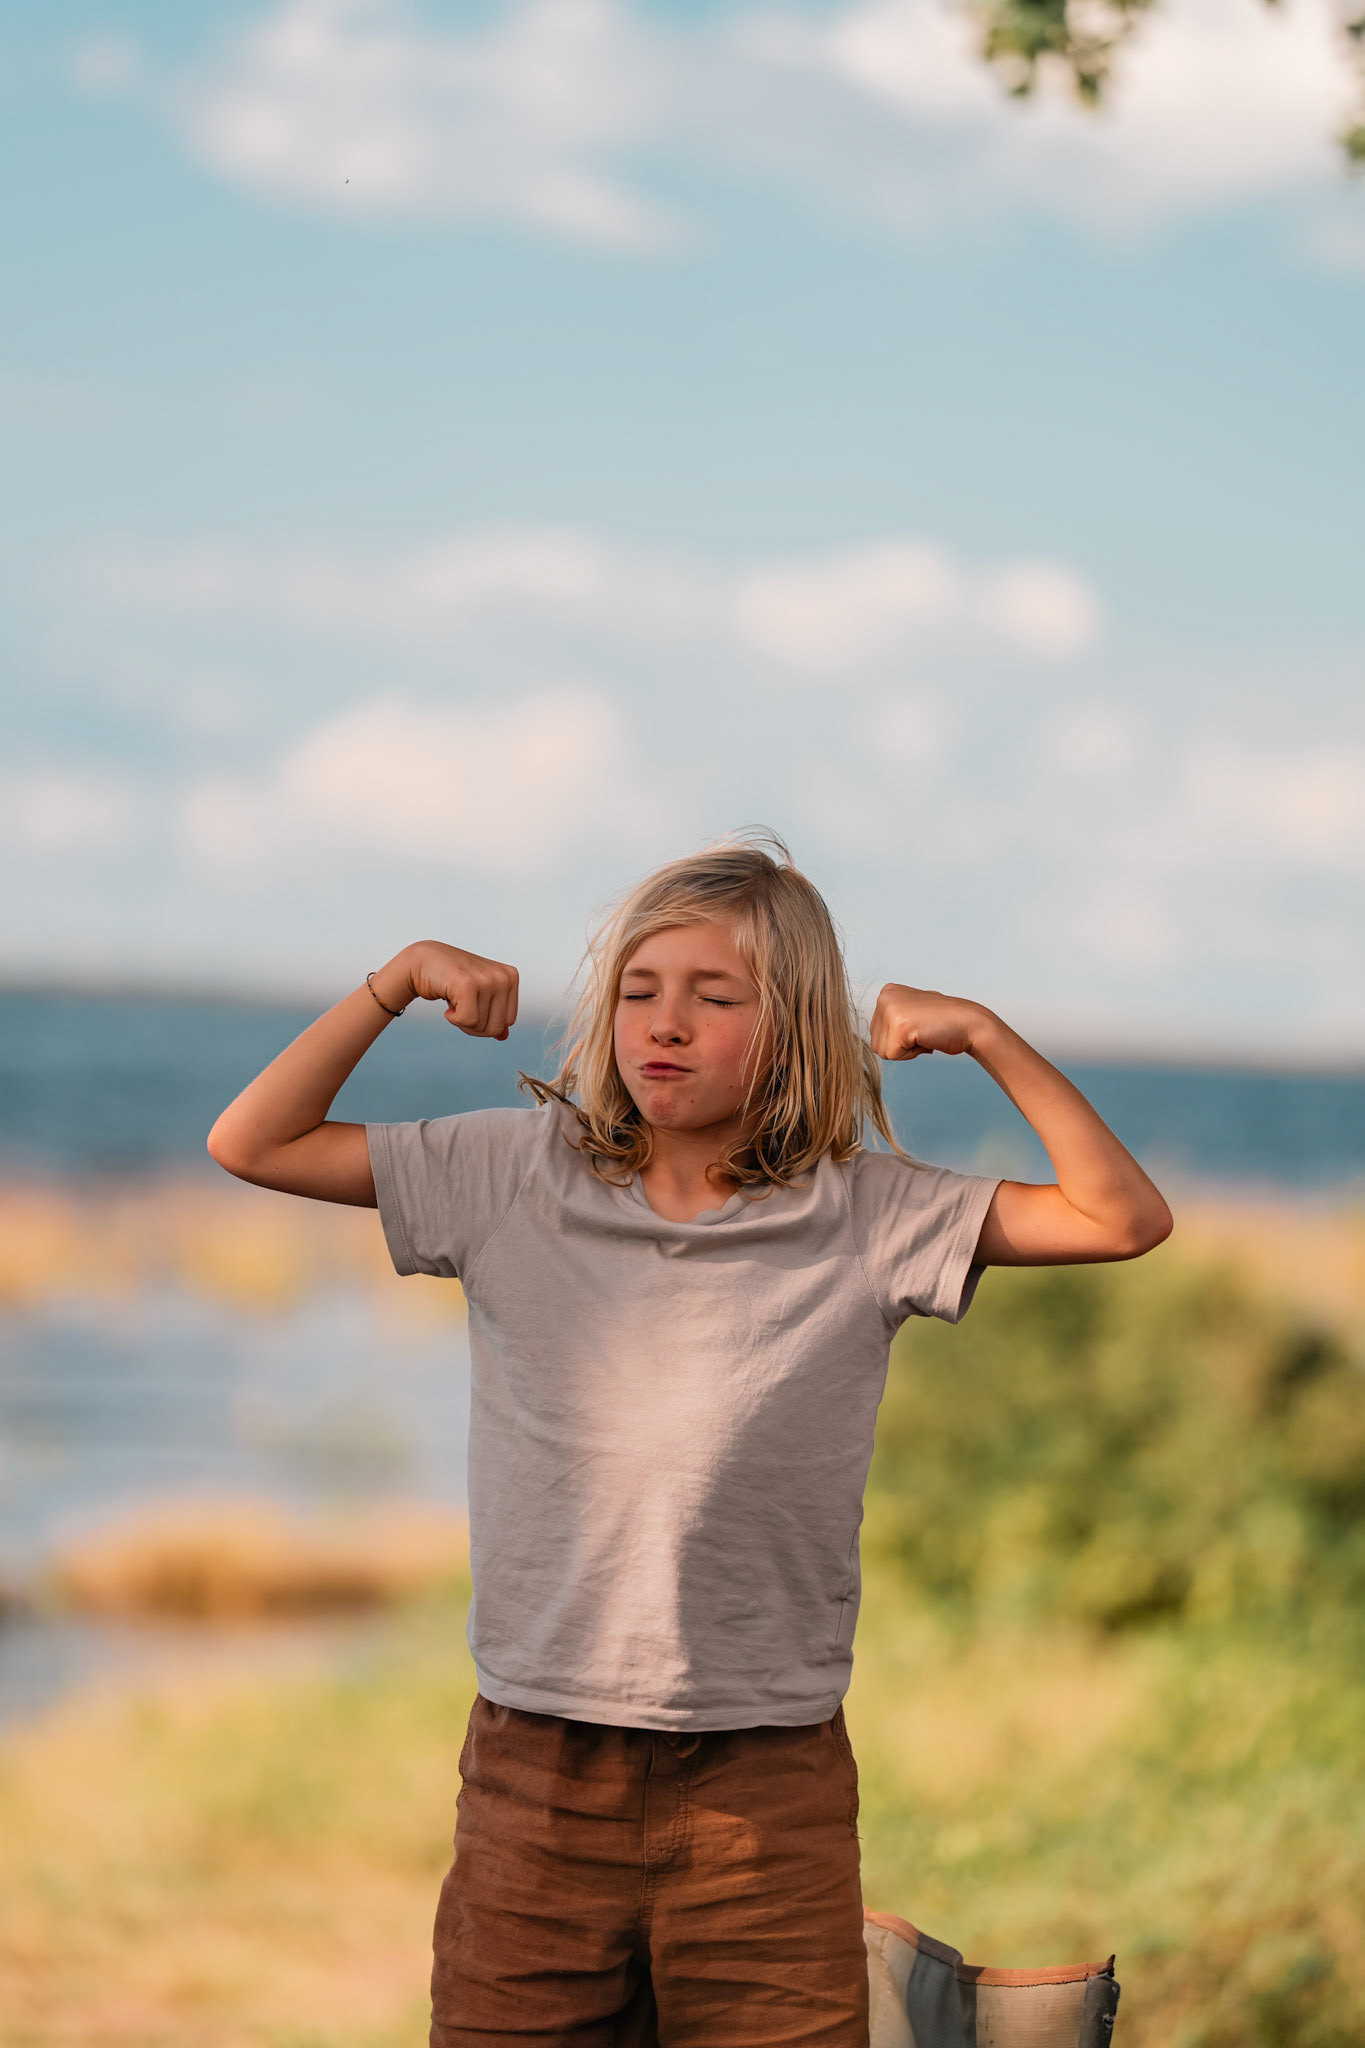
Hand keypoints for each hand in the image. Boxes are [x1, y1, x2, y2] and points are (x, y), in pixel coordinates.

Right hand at [386, 941, 519, 1040]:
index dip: (486, 1021)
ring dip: (462, 1020)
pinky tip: (448, 1000)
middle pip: (496, 1027)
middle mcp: (503, 977)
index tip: (472, 1003)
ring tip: (454, 998)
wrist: (422, 961)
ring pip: (481, 1026)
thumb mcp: (479, 997)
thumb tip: (503, 1037)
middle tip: (461, 1005)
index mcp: (511, 977)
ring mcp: (487, 979)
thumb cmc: (452, 980)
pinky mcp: (468, 985)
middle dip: (475, 1025)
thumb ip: (495, 1015)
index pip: (508, 1021)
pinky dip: (453, 1018)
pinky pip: (468, 1020)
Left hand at [869, 984, 991, 1061]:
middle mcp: (884, 997)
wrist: (970, 1023)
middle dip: (900, 1045)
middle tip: (923, 1030)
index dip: (898, 1038)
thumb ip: (891, 1019)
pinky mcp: (899, 1025)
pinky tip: (926, 1038)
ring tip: (924, 1033)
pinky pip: (893, 1055)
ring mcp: (890, 1010)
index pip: (876, 1032)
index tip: (918, 1025)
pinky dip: (912, 1054)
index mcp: (886, 992)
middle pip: (876, 1042)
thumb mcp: (910, 1012)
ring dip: (906, 1050)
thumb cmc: (943, 1022)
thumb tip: (874, 1040)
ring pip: (882, 1051)